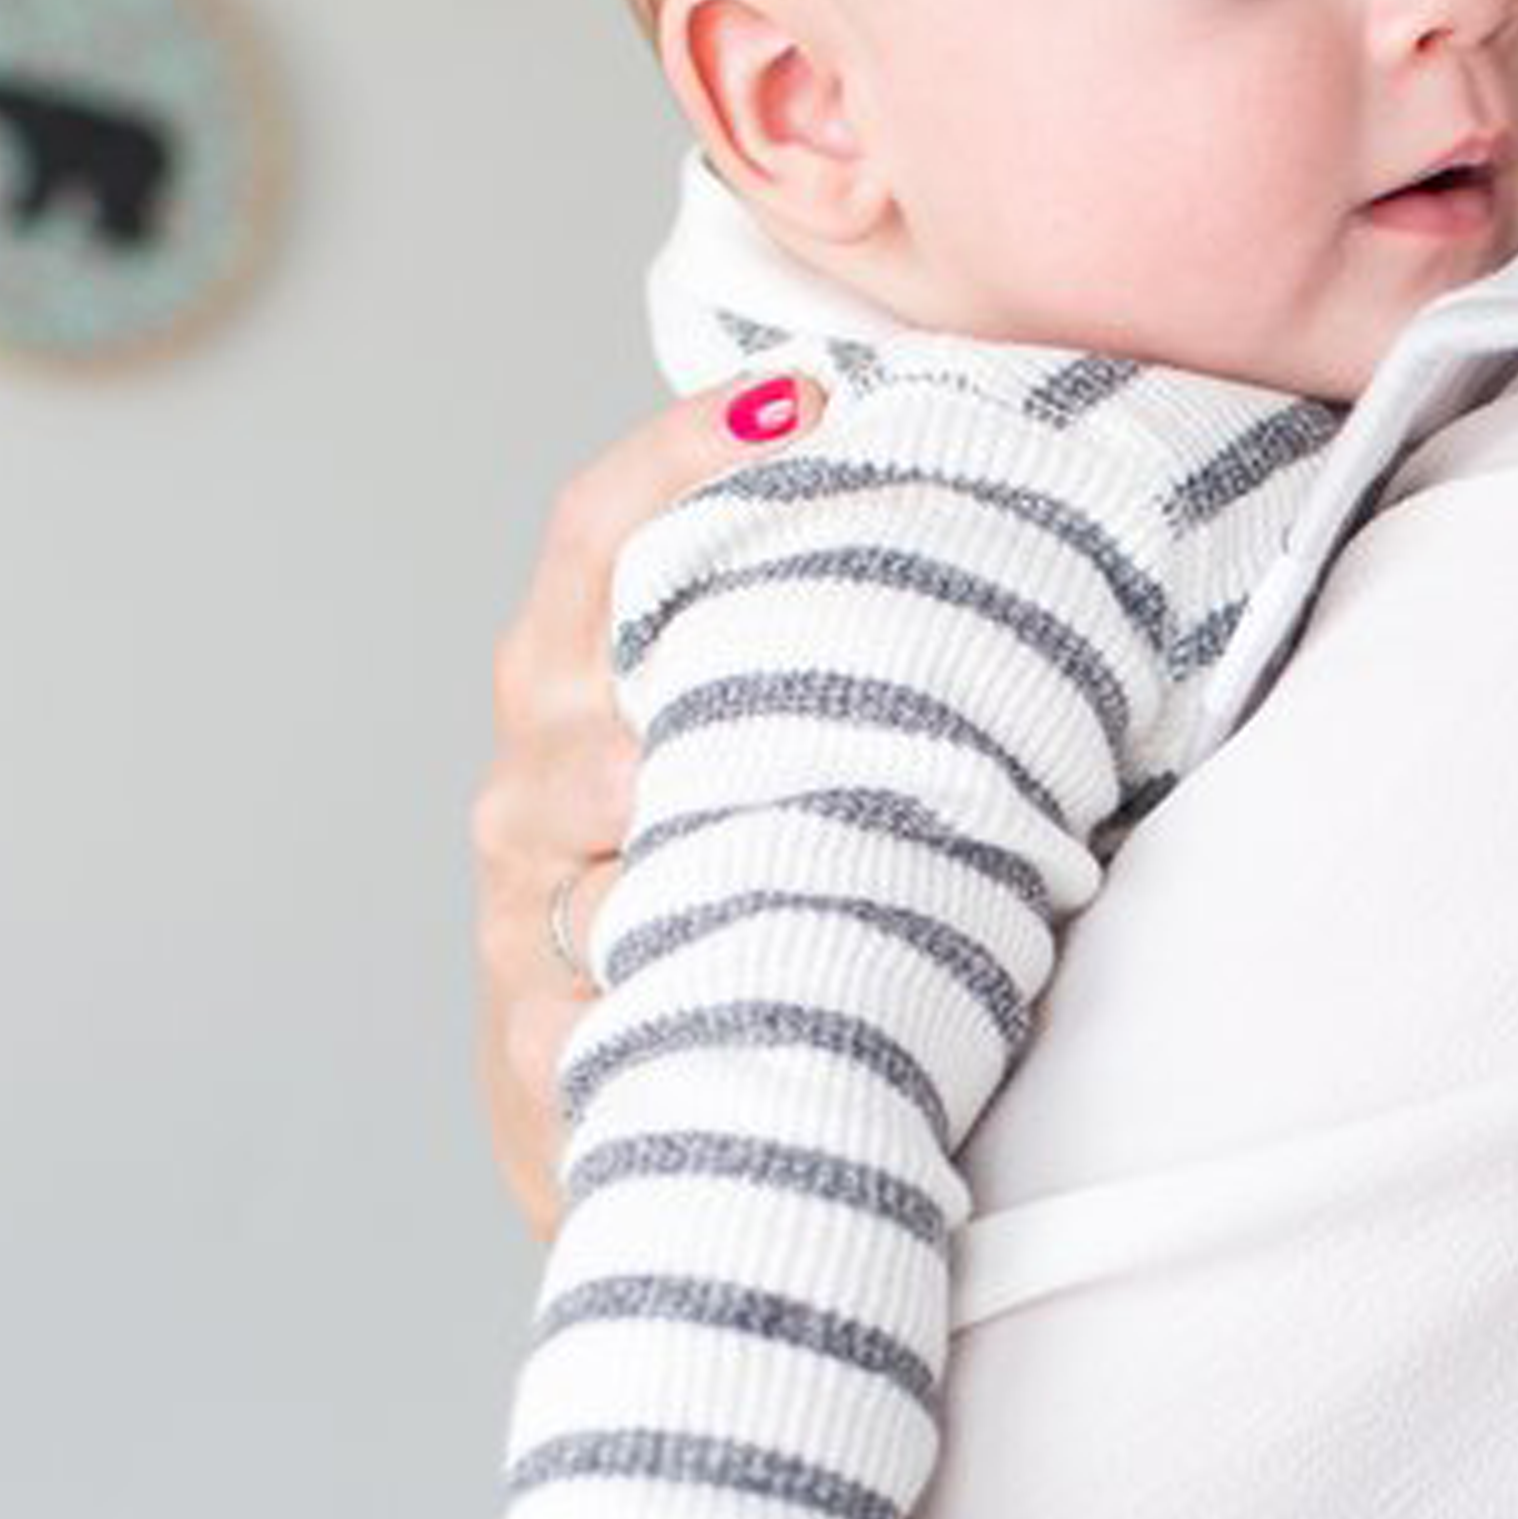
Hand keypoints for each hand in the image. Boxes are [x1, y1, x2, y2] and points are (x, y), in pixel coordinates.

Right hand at [473, 367, 826, 1230]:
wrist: (631, 1127)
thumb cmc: (711, 904)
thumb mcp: (738, 769)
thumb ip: (798, 658)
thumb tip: (992, 515)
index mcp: (571, 690)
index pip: (599, 535)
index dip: (680, 451)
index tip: (803, 391)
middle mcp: (530, 788)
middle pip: (579, 681)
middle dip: (698, 664)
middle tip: (836, 635)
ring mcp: (525, 921)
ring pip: (594, 849)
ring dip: (701, 832)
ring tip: (818, 819)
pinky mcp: (540, 1054)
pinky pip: (600, 1009)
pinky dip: (676, 993)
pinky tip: (760, 986)